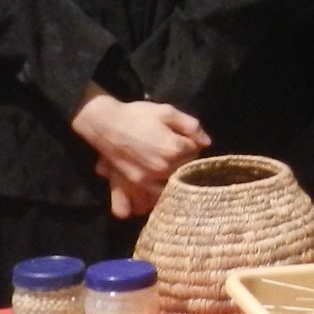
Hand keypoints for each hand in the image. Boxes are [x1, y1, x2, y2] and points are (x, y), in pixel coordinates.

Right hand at [71, 91, 208, 217]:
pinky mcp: (134, 186)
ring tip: (166, 174)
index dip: (190, 144)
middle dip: (182, 163)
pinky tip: (154, 192)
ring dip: (171, 185)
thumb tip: (207, 143)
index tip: (181, 139)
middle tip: (171, 153)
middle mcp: (163, 169)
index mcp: (174, 149)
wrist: (106, 123)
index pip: (195, 152)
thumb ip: (191, 126)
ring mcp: (148, 180)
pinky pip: (148, 201)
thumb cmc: (137, 115)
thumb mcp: (167, 112)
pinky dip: (152, 200)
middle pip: (184, 172)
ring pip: (169, 190)